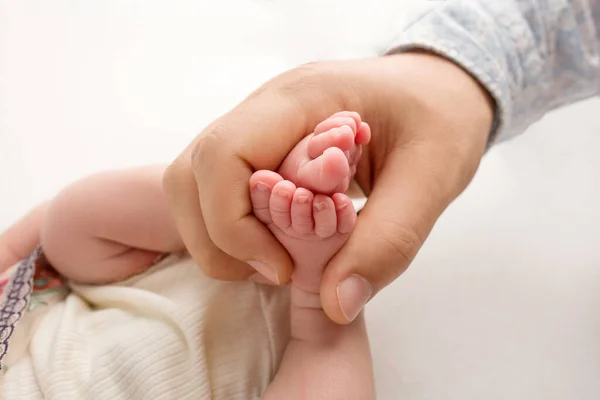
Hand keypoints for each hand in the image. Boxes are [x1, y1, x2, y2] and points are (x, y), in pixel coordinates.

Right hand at [163, 51, 493, 323]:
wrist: (436, 89)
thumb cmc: (440, 120)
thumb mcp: (433, 176)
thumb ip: (388, 240)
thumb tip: (335, 304)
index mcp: (300, 98)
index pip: (223, 155)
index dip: (233, 223)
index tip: (283, 269)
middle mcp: (265, 106)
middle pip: (192, 172)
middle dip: (218, 239)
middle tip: (274, 272)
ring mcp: (257, 124)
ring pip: (193, 183)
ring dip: (218, 237)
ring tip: (273, 263)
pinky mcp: (261, 146)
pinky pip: (216, 188)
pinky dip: (230, 228)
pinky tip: (274, 244)